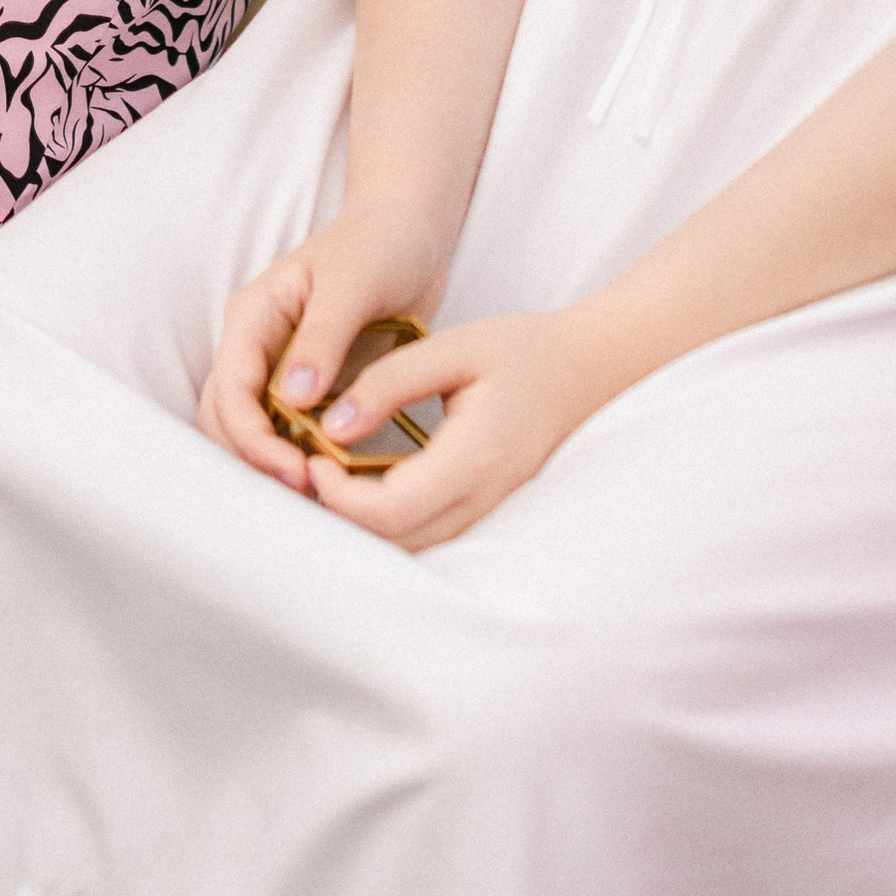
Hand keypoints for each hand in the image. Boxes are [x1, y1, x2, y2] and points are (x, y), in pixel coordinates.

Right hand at [197, 197, 456, 495]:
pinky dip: (298, 460)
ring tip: (318, 498)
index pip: (230, 391)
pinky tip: (330, 481)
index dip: (253, 439)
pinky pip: (287, 433)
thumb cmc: (380, 244)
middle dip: (254, 463)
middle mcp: (256, 346)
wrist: (408, 231)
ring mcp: (278, 368)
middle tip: (306, 496)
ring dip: (271, 468)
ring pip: (250, 432)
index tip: (295, 472)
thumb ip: (322, 337)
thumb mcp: (354, 282)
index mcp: (254, 316)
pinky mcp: (308, 386)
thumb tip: (291, 399)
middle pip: (226, 420)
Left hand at [299, 305, 613, 551]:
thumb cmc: (520, 350)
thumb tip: (329, 426)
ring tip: (330, 473)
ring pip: (413, 547)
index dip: (339, 497)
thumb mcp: (450, 348)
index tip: (312, 456)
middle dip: (342, 516)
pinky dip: (391, 520)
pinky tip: (366, 482)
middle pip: (397, 542)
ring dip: (364, 523)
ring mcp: (489, 510)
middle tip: (308, 466)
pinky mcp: (487, 508)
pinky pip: (431, 533)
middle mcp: (482, 498)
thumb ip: (388, 383)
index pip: (391, 511)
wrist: (587, 369)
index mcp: (473, 457)